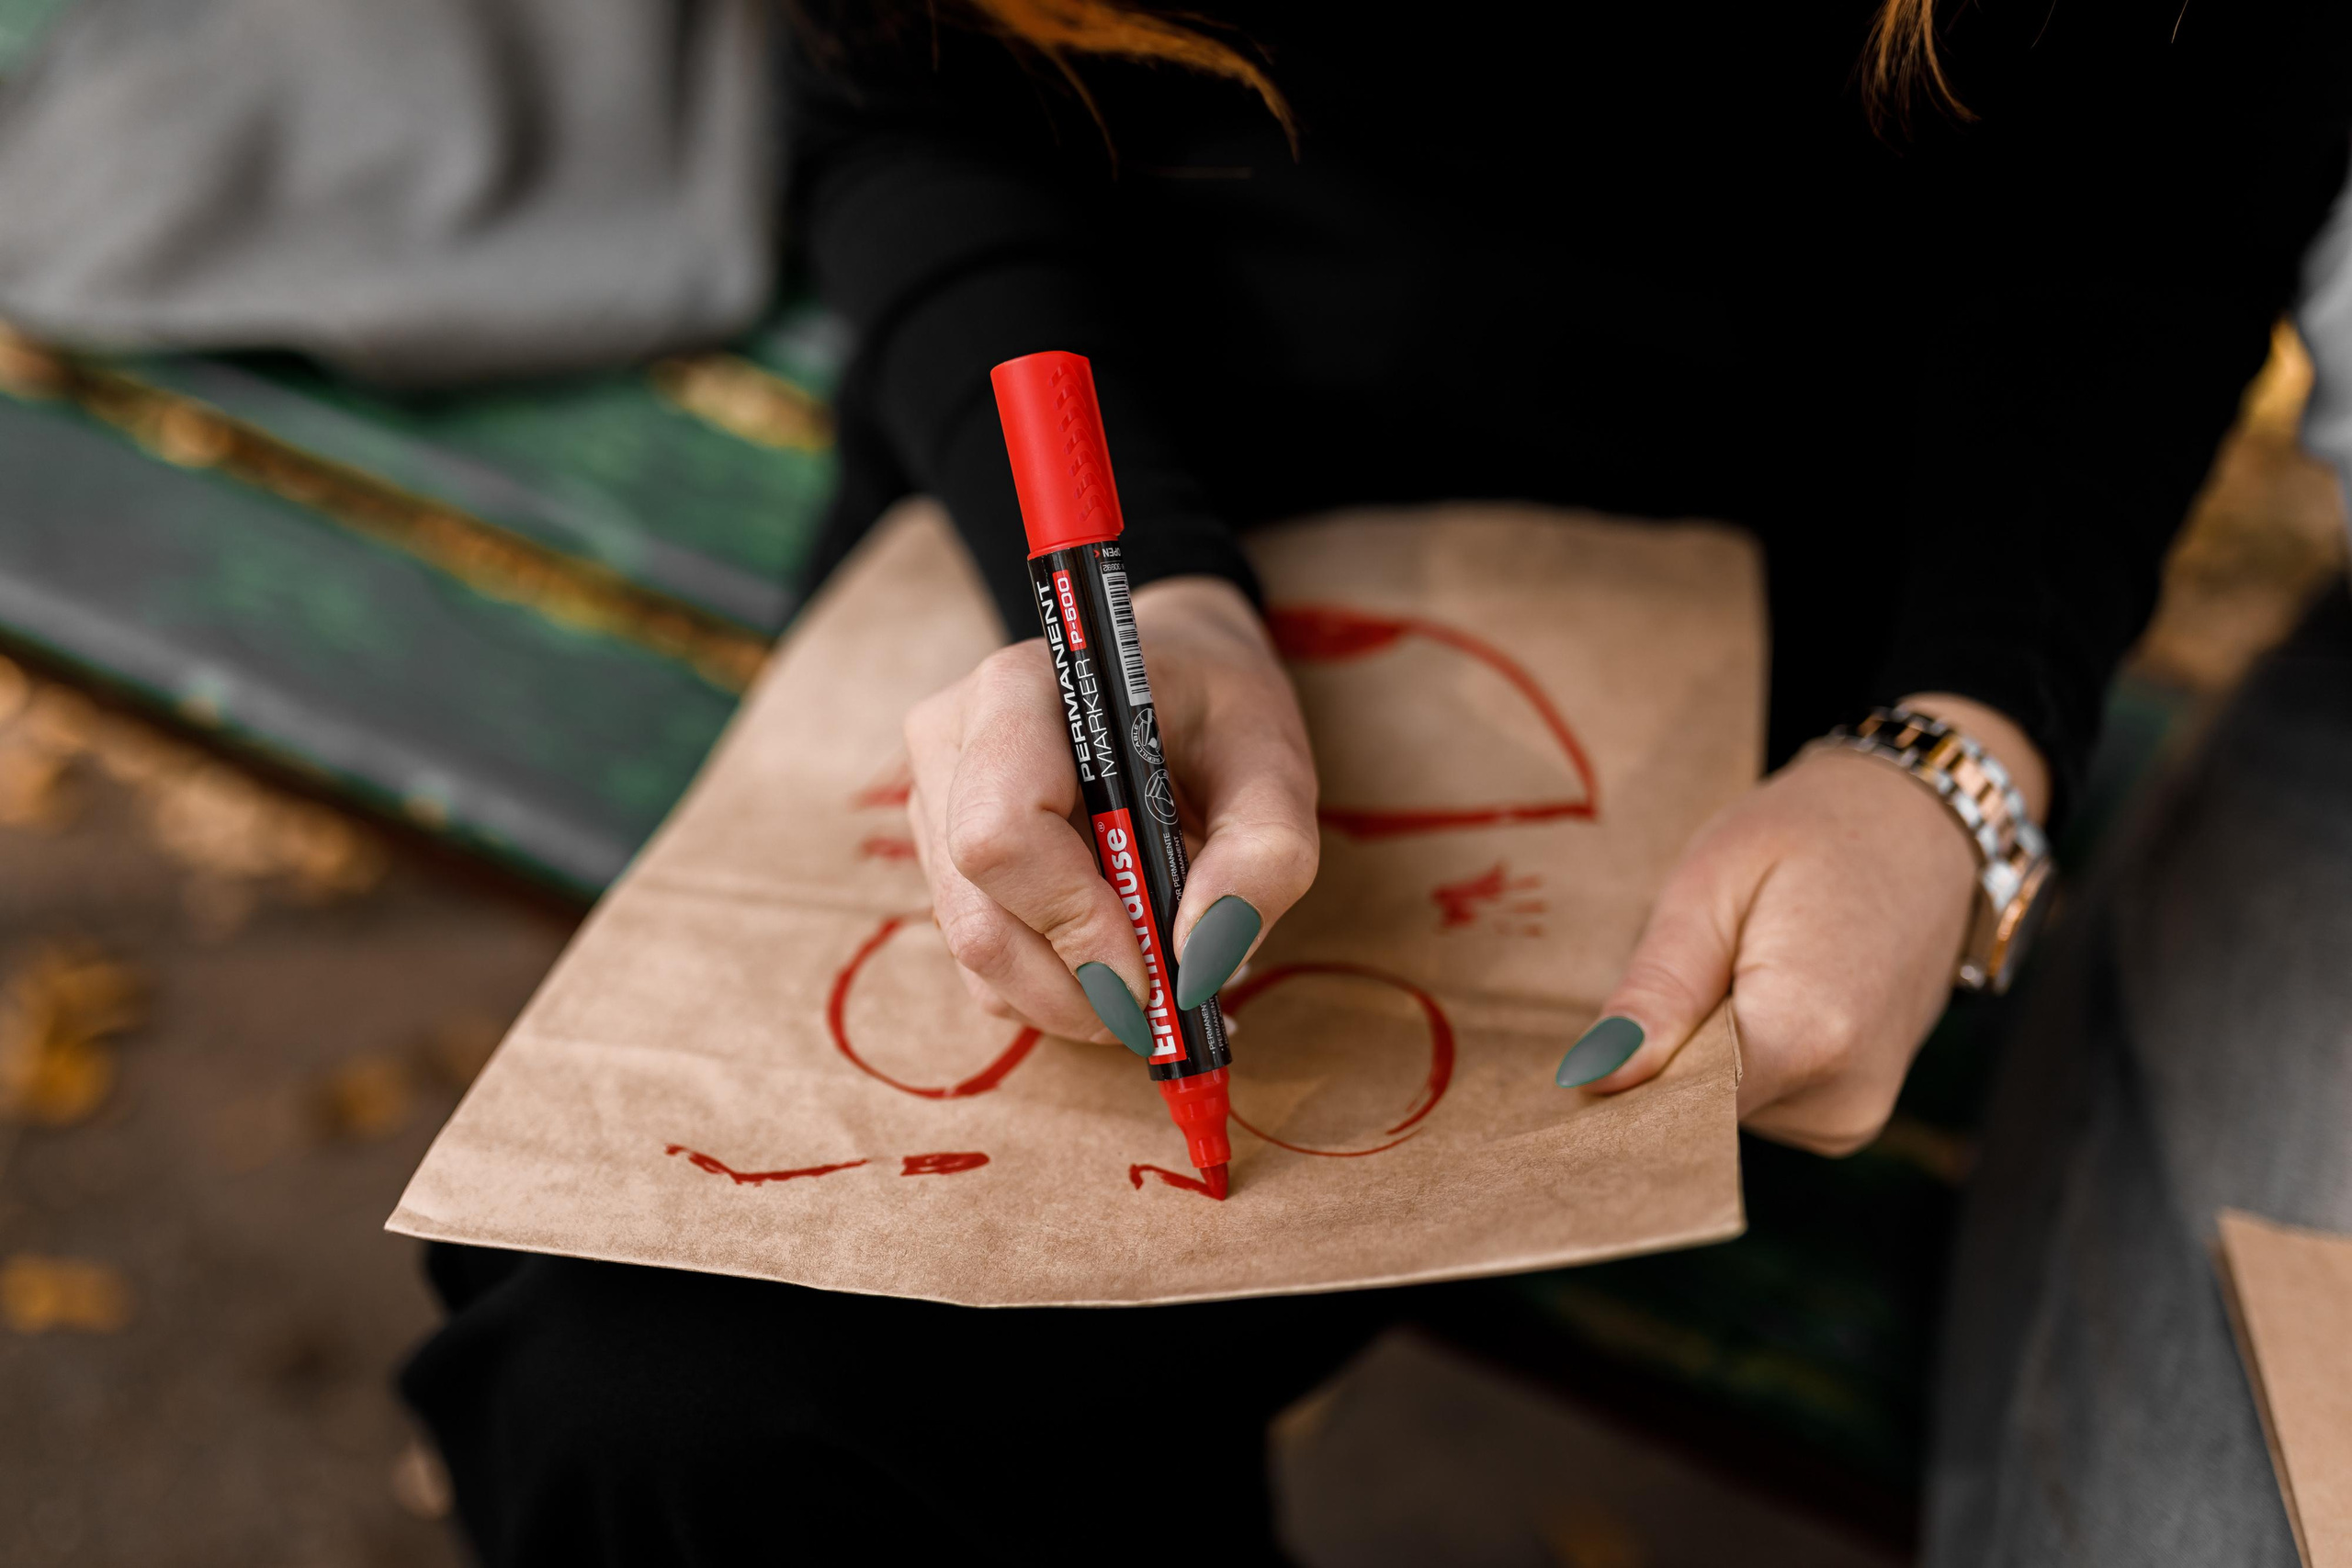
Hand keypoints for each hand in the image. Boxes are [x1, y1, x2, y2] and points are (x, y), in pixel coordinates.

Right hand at [901, 576, 1318, 1050]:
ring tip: (1156, 987)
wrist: (1178, 677)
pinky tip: (1121, 969)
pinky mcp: (943, 855)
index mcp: (1020, 691)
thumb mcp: (1276, 767)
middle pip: (979, 913)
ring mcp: (935, 801)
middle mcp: (952, 742)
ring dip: (1068, 998)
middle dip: (1075, 985)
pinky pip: (979, 958)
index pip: (1001, 832)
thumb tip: (1198, 967)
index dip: (1072, 921)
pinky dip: (1053, 990)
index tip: (1154, 975)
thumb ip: (1262, 859)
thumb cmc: (1221, 710)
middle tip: (1165, 1011)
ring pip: (974, 950)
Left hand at [1557, 694, 2048, 1153]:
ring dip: (1695, 1057)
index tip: (1568, 1073)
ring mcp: (1853, 1117)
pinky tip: (1749, 997)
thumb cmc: (1812, 836)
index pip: (1676, 1114)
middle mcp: (1842, 1098)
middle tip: (1652, 981)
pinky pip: (1755, 1104)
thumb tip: (1595, 1079)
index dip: (1614, 1095)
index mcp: (1809, 1034)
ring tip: (1726, 971)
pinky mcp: (1849, 1116)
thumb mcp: (1712, 886)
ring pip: (1720, 1113)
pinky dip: (1730, 1062)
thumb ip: (1658, 991)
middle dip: (1654, 1062)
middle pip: (1694, 1115)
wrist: (1924, 829)